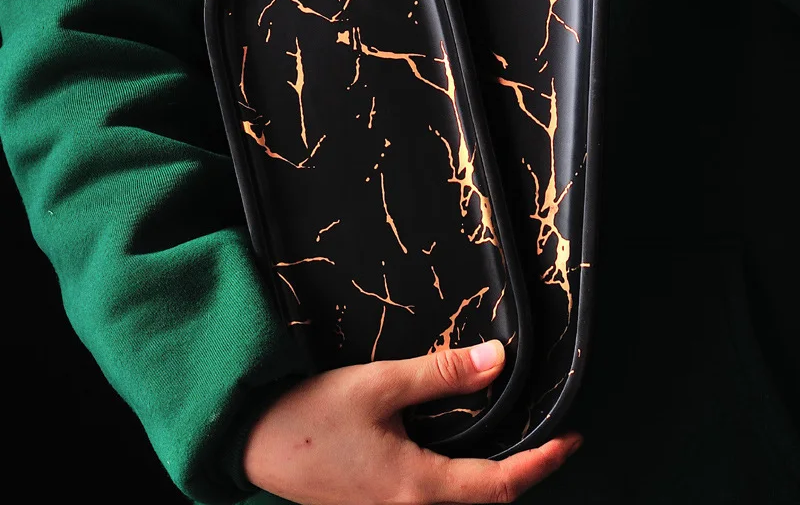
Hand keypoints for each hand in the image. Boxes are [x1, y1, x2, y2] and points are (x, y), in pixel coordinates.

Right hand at [244, 340, 581, 503]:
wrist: (250, 441)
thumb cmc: (311, 415)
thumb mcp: (379, 385)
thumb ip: (441, 375)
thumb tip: (498, 360)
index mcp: (417, 487)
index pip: (500, 485)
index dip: (542, 463)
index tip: (571, 440)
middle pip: (484, 499)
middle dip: (522, 471)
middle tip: (547, 436)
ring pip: (458, 500)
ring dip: (491, 474)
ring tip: (513, 436)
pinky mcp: (376, 499)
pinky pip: (432, 493)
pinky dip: (460, 472)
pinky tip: (458, 441)